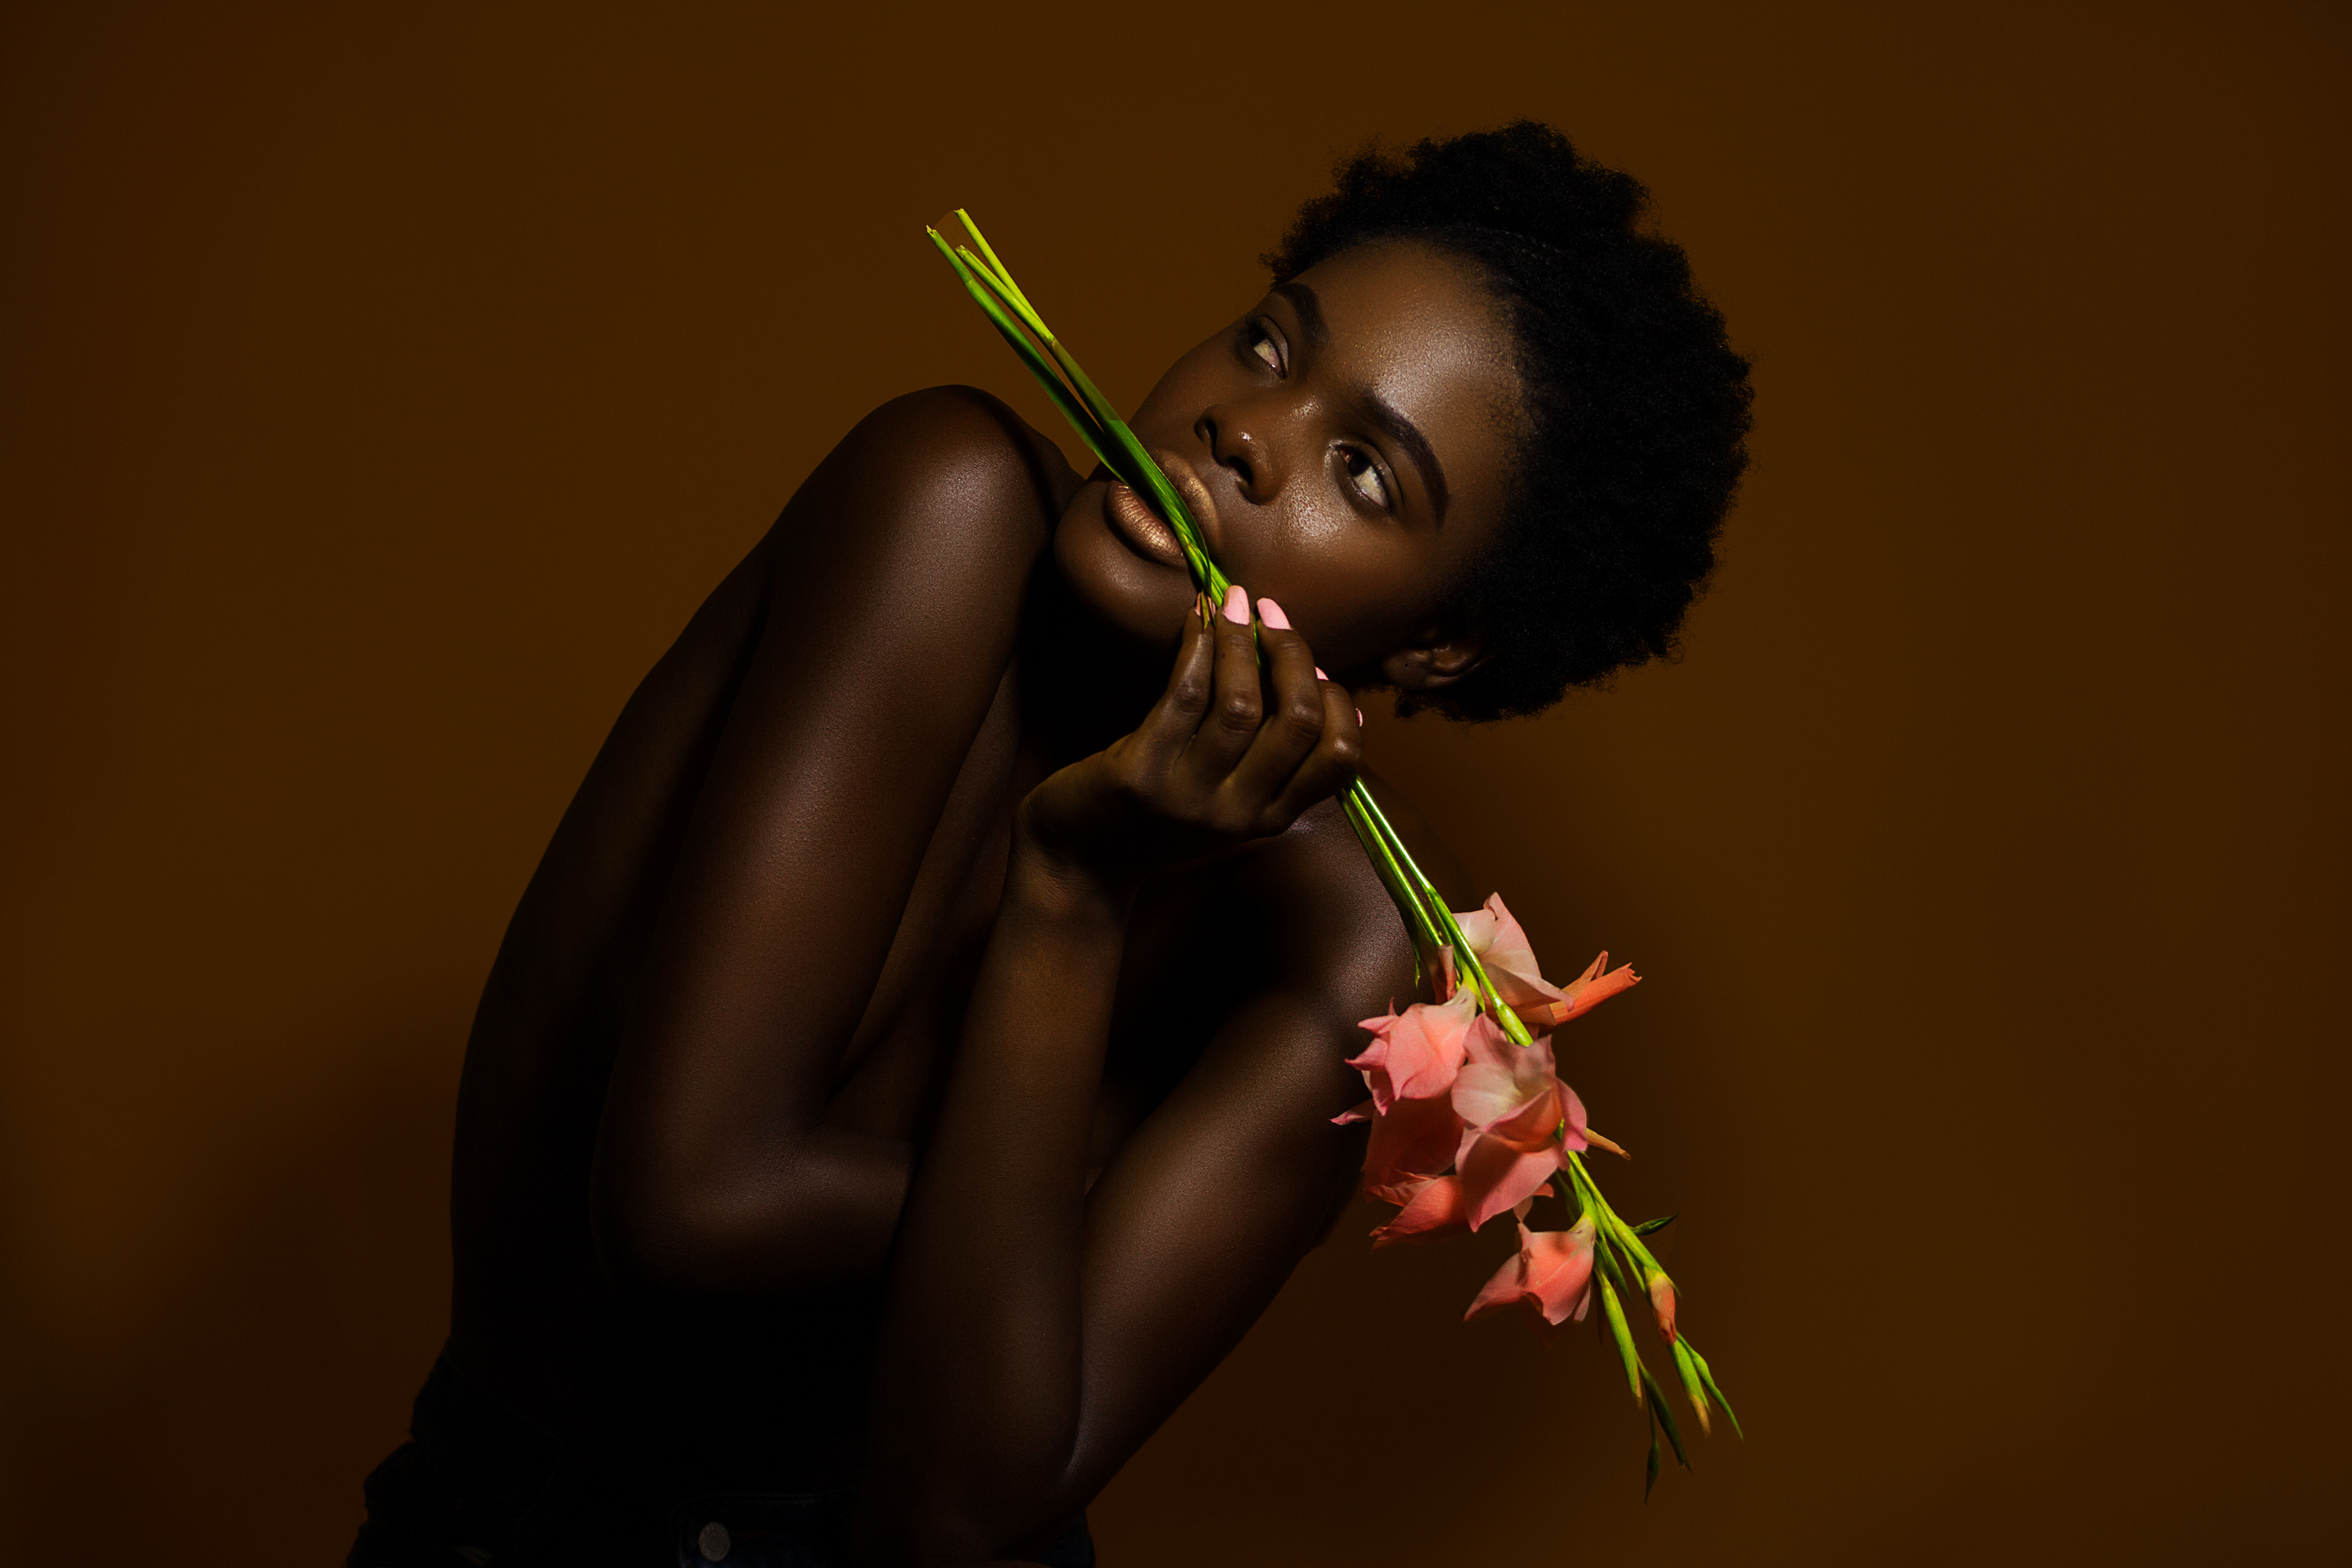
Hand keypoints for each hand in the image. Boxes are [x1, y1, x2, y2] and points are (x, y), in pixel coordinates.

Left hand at [1018, 584, 1363, 886]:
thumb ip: (1274, 759)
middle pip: (1296, 724)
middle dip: (1292, 655)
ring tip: (1234, 603)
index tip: (1314, 662)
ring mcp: (1188, 797)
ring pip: (1240, 705)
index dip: (1338, 700)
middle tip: (1271, 614)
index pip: (1338, 759)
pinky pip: (1183, 697)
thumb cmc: (1160, 816)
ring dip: (1240, 641)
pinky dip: (1197, 646)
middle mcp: (1237, 814)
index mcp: (1270, 819)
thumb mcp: (1231, 802)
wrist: (1080, 861)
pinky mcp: (1140, 775)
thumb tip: (1329, 689)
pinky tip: (1197, 617)